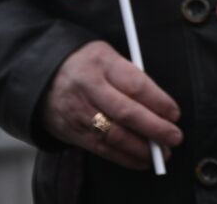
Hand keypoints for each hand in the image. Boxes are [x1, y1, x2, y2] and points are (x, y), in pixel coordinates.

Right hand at [40, 41, 181, 169]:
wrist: (42, 75)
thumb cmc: (87, 64)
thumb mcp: (108, 56)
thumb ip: (131, 76)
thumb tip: (160, 105)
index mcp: (102, 62)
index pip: (135, 85)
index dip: (158, 102)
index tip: (175, 113)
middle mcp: (88, 88)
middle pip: (126, 113)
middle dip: (155, 128)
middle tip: (175, 137)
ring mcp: (78, 112)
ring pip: (114, 135)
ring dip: (141, 148)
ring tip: (162, 153)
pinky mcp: (71, 132)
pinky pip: (100, 149)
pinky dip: (124, 157)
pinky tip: (141, 160)